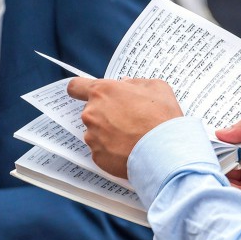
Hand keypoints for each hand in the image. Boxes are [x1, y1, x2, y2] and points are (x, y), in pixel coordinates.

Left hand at [67, 77, 182, 177]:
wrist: (165, 151)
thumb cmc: (161, 118)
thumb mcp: (156, 87)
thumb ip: (135, 83)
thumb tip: (125, 85)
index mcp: (103, 92)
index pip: (76, 87)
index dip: (80, 90)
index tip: (85, 95)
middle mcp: (92, 113)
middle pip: (91, 112)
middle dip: (105, 114)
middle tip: (127, 120)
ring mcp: (92, 137)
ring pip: (96, 133)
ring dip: (109, 134)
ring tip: (131, 138)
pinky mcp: (97, 156)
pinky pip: (102, 151)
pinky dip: (112, 151)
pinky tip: (129, 150)